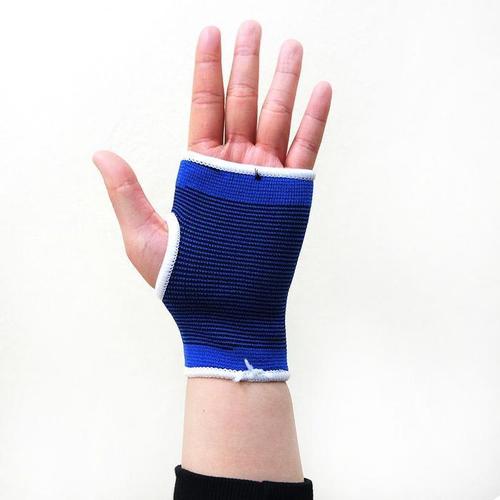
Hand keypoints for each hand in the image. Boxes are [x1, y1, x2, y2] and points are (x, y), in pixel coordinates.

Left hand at [93, 20, 331, 287]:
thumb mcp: (143, 237)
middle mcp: (234, 167)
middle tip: (252, 27)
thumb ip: (126, 192)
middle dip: (247, 63)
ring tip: (291, 47)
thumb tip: (100, 153)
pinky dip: (315, 119)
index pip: (204, 106)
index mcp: (200, 169)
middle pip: (242, 102)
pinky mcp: (291, 194)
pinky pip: (307, 148)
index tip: (211, 34)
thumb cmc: (182, 282)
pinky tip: (320, 90)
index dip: (207, 69)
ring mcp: (265, 177)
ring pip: (278, 117)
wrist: (225, 315)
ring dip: (284, 82)